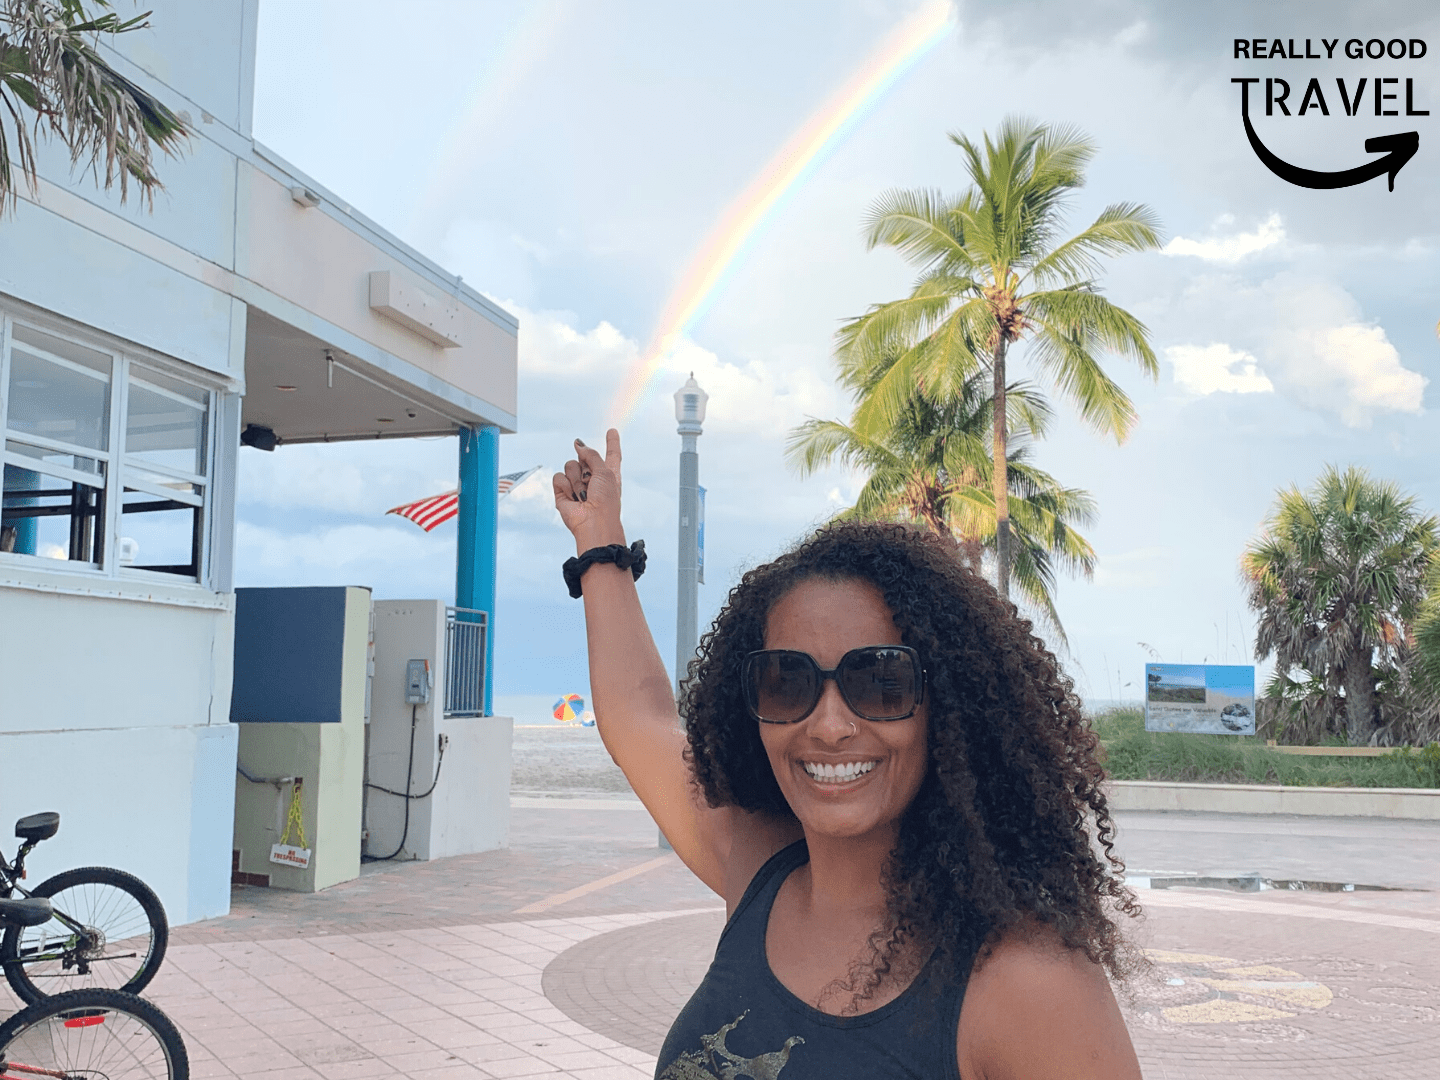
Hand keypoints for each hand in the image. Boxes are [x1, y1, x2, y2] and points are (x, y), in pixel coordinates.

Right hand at [554, 428, 624, 549]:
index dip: (612, 443)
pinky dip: (565, 486)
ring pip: (570, 465)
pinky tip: (573, 498)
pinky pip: (559, 477)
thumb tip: (579, 445)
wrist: (593, 522)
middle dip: (586, 467)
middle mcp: (593, 478)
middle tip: (592, 483)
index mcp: (609, 474)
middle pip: (583, 457)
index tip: (612, 431)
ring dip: (577, 479)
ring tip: (583, 495)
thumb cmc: (606, 501)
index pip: (612, 454)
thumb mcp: (605, 472)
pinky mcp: (563, 492)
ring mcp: (577, 484)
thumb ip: (591, 455)